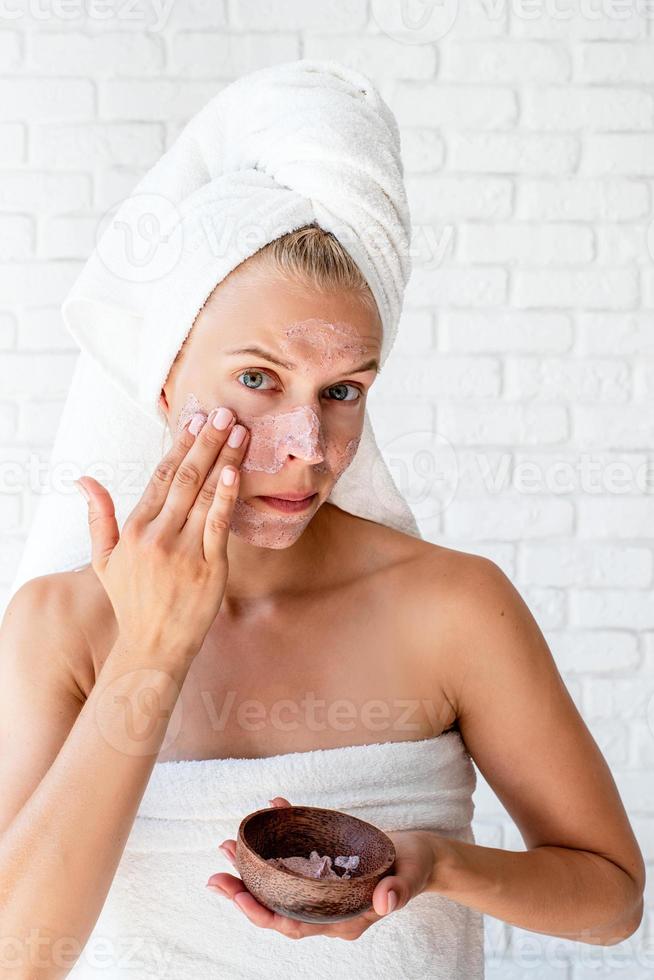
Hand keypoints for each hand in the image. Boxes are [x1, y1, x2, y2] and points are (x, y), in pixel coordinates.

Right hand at [75, 406, 249, 659]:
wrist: (153, 646)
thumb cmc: (131, 601)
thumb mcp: (105, 560)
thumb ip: (98, 517)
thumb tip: (84, 480)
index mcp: (134, 529)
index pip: (160, 477)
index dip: (179, 446)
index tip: (195, 421)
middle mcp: (158, 535)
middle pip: (185, 477)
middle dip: (206, 442)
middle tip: (223, 413)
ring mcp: (184, 551)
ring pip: (205, 494)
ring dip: (224, 459)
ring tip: (238, 432)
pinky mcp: (209, 567)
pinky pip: (219, 524)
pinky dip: (226, 496)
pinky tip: (236, 471)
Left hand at [207, 797, 437, 940]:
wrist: (422, 857)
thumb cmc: (415, 869)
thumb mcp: (411, 877)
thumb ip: (398, 891)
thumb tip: (384, 902)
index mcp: (341, 920)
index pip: (293, 925)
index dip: (263, 914)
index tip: (237, 897)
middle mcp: (326, 908)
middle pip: (277, 906)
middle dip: (244, 892)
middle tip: (217, 871)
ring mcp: (323, 888)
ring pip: (279, 883)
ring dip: (253, 867)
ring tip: (228, 846)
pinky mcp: (325, 866)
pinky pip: (296, 855)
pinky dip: (281, 835)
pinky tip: (273, 808)